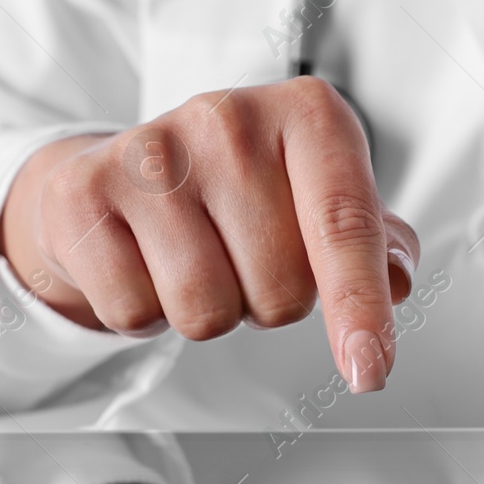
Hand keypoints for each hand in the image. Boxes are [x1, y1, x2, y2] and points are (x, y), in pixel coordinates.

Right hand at [0, 77, 418, 391]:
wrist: (115, 175)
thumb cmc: (233, 193)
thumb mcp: (314, 199)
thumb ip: (370, 239)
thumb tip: (398, 277)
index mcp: (308, 113)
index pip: (346, 225)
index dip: (360, 308)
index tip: (369, 370)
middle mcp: (230, 118)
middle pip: (281, 289)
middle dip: (269, 302)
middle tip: (240, 260)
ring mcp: (152, 151)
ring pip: (206, 311)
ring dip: (207, 313)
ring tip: (192, 260)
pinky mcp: (86, 192)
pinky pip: (135, 313)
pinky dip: (142, 313)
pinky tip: (141, 264)